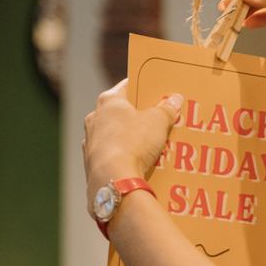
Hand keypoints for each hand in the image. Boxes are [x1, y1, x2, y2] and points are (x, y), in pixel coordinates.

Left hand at [83, 80, 181, 215]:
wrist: (114, 179)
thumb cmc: (133, 142)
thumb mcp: (158, 121)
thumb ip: (167, 109)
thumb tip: (174, 99)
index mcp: (109, 101)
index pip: (128, 86)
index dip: (144, 88)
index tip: (158, 92)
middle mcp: (95, 118)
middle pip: (121, 112)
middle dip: (140, 116)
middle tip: (160, 120)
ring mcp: (90, 141)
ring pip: (115, 135)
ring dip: (131, 138)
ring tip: (153, 145)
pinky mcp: (91, 163)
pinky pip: (112, 155)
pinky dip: (124, 156)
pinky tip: (139, 163)